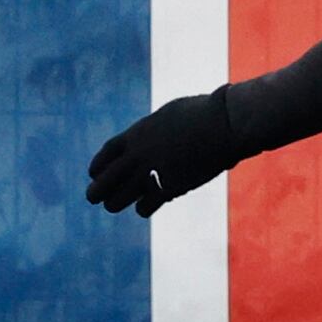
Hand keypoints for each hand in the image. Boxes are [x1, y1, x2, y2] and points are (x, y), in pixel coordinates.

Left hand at [87, 89, 238, 216]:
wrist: (226, 123)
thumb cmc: (205, 114)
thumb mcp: (169, 115)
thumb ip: (154, 130)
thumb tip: (153, 137)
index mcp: (136, 135)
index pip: (103, 157)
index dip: (97, 168)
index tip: (96, 174)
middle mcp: (137, 155)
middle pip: (103, 182)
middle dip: (96, 192)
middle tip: (97, 197)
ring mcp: (151, 173)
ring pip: (117, 200)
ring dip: (117, 203)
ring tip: (120, 203)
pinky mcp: (169, 188)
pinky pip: (144, 208)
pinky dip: (144, 208)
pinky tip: (149, 205)